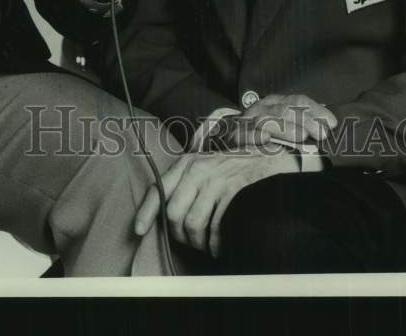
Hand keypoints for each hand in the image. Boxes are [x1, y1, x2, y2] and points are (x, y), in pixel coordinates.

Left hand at [135, 149, 299, 258]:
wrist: (267, 158)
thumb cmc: (232, 166)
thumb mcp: (204, 165)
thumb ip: (184, 182)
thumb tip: (165, 212)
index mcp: (186, 164)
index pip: (158, 189)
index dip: (146, 213)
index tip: (138, 231)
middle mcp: (197, 170)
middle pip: (173, 213)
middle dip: (179, 235)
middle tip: (191, 241)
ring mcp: (216, 181)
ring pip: (193, 223)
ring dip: (198, 243)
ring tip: (206, 245)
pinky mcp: (233, 192)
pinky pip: (216, 228)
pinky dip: (215, 244)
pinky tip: (219, 246)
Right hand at [215, 93, 336, 148]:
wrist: (226, 139)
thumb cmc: (261, 136)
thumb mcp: (283, 128)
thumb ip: (302, 128)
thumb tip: (328, 133)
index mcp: (276, 102)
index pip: (298, 100)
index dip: (316, 110)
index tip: (332, 122)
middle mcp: (263, 107)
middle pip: (286, 108)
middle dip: (306, 120)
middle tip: (322, 134)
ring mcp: (249, 120)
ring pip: (270, 120)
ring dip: (287, 128)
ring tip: (302, 137)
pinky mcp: (237, 134)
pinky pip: (249, 134)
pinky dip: (259, 136)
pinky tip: (269, 139)